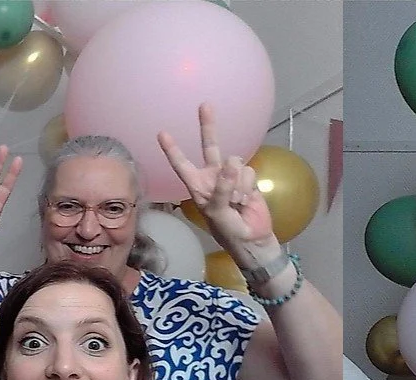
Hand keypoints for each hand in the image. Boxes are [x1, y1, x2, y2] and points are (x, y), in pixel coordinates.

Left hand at [160, 104, 276, 257]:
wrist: (253, 239)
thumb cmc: (229, 231)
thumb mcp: (218, 213)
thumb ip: (221, 189)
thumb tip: (231, 164)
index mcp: (198, 186)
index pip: (182, 165)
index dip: (173, 150)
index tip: (162, 133)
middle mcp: (212, 177)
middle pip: (209, 146)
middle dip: (208, 126)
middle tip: (205, 104)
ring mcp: (231, 176)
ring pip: (234, 163)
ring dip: (238, 184)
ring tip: (237, 203)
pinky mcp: (248, 178)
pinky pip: (248, 171)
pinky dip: (249, 187)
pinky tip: (247, 201)